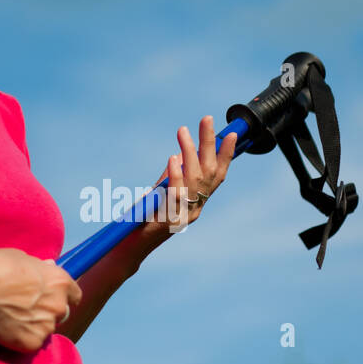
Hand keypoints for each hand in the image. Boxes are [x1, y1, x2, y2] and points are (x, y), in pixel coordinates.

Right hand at [0, 248, 82, 352]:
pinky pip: (31, 341)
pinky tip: (6, 328)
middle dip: (48, 310)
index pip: (74, 294)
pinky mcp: (32, 343)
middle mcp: (58, 306)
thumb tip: (46, 269)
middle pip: (60, 312)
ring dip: (34, 324)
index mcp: (59, 282)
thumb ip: (38, 269)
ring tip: (12, 318)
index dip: (62, 294)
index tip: (52, 295)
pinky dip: (21, 337)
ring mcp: (46, 326)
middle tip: (27, 307)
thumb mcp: (21, 258)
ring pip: (45, 328)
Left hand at [146, 115, 235, 235]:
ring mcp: (184, 214)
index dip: (226, 155)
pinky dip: (175, 174)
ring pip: (195, 179)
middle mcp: (195, 208)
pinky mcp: (170, 219)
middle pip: (210, 172)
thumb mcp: (162, 191)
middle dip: (210, 144)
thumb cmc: (146, 217)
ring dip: (190, 152)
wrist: (131, 245)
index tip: (232, 134)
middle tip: (207, 118)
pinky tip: (172, 158)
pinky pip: (176, 194)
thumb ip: (173, 173)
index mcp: (197, 202)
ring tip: (182, 131)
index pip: (218, 175)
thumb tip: (181, 151)